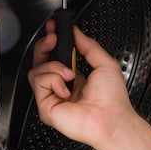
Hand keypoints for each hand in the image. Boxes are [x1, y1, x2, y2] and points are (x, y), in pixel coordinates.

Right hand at [27, 21, 138, 149]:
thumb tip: (77, 33)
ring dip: (55, 67)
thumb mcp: (105, 64)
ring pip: (37, 70)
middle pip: (40, 62)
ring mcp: (52, 97)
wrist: (112, 119)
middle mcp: (61, 88)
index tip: (53, 30)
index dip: (52, 42)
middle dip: (45, 46)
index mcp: (74, 79)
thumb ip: (89, 46)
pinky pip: (40, 83)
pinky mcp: (46, 107)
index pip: (55, 57)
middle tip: (53, 39)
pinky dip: (54, 81)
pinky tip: (66, 89)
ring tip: (71, 74)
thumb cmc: (113, 100)